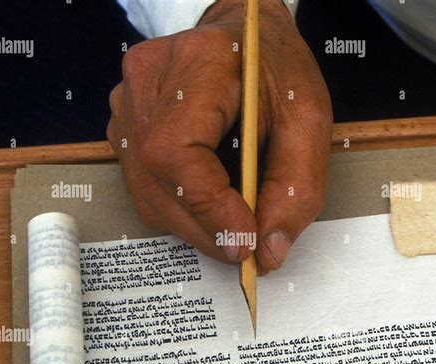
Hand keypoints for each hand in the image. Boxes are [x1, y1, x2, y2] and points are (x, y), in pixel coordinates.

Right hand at [107, 0, 332, 273]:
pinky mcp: (127, 127)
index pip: (175, 153)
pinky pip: (146, 189)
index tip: (245, 240)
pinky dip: (182, 209)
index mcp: (197, 65)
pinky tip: (209, 198)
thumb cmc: (276, 71)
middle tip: (246, 247)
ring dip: (195, 224)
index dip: (208, 208)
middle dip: (207, 230)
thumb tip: (269, 251)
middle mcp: (148, 83)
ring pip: (149, 196)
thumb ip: (296, 188)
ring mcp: (129, 105)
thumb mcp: (308, 121)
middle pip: (159, 183)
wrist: (244, 39)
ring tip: (231, 221)